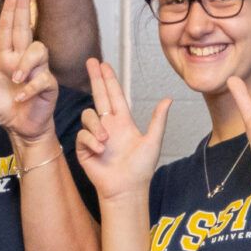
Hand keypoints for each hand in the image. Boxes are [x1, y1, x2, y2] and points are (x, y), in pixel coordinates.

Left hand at [0, 0, 56, 141]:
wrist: (20, 127)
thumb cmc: (2, 108)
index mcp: (7, 58)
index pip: (9, 29)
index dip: (11, 10)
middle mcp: (23, 60)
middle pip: (25, 28)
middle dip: (25, 7)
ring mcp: (38, 71)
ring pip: (38, 50)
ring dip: (26, 62)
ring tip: (15, 77)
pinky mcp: (48, 86)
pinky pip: (42, 79)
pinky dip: (30, 88)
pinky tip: (20, 96)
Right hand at [73, 57, 168, 201]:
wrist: (126, 189)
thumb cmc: (141, 169)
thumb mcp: (152, 141)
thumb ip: (158, 120)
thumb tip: (168, 99)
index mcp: (123, 122)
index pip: (114, 95)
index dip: (109, 79)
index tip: (103, 64)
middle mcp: (108, 125)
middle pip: (98, 95)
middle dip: (95, 78)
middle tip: (90, 60)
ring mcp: (95, 136)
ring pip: (88, 116)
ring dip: (96, 125)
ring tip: (105, 140)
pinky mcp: (84, 148)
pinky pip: (82, 135)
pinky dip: (91, 140)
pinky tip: (100, 150)